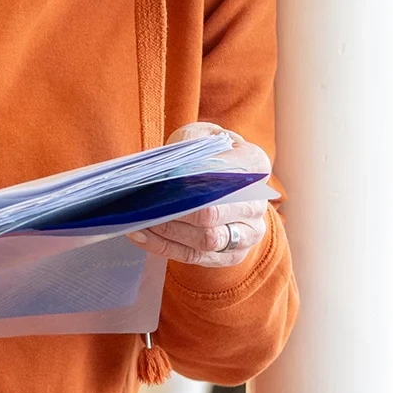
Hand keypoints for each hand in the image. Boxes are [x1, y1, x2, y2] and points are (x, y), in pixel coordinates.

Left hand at [127, 122, 270, 267]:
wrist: (221, 178)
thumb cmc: (205, 153)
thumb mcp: (199, 136)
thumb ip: (188, 145)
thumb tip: (170, 169)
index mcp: (254, 165)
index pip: (224, 175)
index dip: (193, 180)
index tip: (164, 178)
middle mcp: (257, 204)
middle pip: (212, 214)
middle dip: (172, 210)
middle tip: (142, 203)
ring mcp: (248, 234)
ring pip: (205, 240)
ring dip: (166, 230)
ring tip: (136, 219)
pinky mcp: (231, 255)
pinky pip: (194, 256)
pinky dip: (163, 246)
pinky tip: (138, 234)